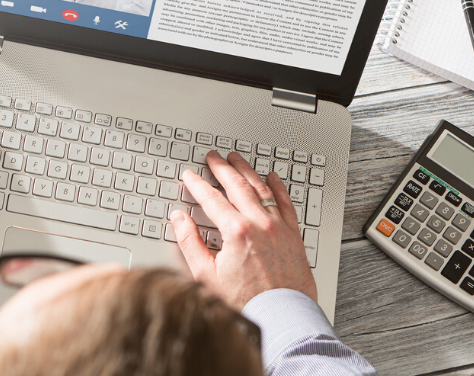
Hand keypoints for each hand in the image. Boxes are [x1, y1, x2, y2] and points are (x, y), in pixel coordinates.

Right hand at [171, 151, 315, 310]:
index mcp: (236, 231)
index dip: (197, 184)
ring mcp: (279, 228)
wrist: (281, 316)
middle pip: (237, 186)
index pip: (211, 198)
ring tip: (237, 160)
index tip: (190, 176)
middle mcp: (260, 224)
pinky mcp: (294, 235)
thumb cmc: (244, 302)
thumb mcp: (205, 275)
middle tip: (214, 157)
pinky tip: (272, 178)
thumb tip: (179, 220)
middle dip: (223, 168)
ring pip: (262, 189)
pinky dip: (278, 188)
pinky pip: (286, 203)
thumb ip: (189, 243)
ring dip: (247, 171)